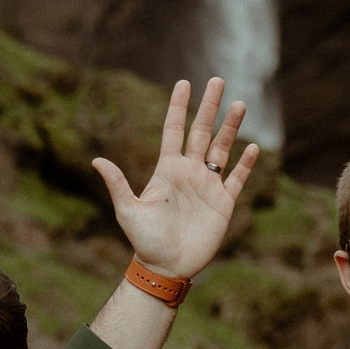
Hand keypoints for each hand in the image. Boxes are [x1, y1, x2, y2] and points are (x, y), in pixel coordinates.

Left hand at [93, 78, 257, 280]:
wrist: (166, 267)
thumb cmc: (144, 241)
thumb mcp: (128, 211)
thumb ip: (117, 184)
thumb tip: (96, 159)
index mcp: (167, 169)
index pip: (174, 130)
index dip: (179, 107)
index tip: (184, 83)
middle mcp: (189, 172)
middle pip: (202, 132)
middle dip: (209, 106)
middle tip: (217, 80)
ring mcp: (208, 186)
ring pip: (223, 149)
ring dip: (231, 127)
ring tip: (239, 104)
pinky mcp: (223, 203)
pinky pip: (237, 178)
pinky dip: (245, 163)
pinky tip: (253, 147)